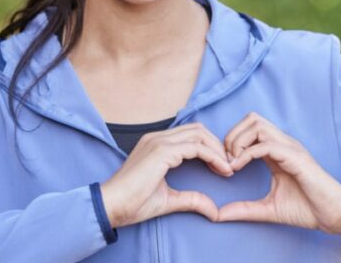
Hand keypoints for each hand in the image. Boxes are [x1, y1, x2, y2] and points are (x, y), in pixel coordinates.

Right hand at [100, 123, 233, 226]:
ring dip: (218, 149)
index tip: (223, 167)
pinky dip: (213, 156)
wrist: (111, 205)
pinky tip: (221, 169)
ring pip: (199, 134)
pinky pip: (196, 147)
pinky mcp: (162, 151)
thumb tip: (214, 211)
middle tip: (229, 165)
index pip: (191, 135)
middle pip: (198, 130)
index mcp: (157, 144)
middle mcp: (158, 138)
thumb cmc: (133, 203)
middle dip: (218, 145)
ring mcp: (159, 141)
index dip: (211, 148)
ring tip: (228, 167)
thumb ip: (192, 200)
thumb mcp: (169, 200)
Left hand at [217, 112, 340, 240]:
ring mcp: (290, 148)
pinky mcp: (296, 158)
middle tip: (225, 161)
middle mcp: (283, 144)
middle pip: (252, 119)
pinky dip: (247, 153)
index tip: (221, 166)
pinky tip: (237, 168)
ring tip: (232, 164)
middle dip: (232, 136)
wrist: (333, 216)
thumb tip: (217, 215)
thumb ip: (244, 209)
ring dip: (238, 141)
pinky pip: (266, 145)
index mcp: (277, 151)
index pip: (250, 129)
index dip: (230, 142)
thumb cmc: (307, 209)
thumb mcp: (267, 209)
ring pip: (257, 125)